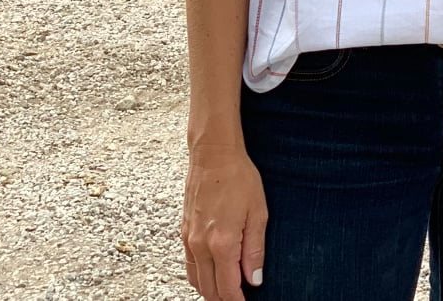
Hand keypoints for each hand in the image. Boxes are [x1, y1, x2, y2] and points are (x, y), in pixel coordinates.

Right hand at [181, 143, 267, 299]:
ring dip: (210, 290)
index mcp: (222, 243)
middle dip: (224, 299)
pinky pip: (189, 265)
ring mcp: (189, 240)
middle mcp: (201, 246)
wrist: (212, 155)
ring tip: (228, 289)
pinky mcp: (184, 232)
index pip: (227, 288)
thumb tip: (255, 279)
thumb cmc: (238, 178)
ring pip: (195, 280)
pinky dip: (200, 276)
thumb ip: (255, 249)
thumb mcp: (258, 212)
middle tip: (240, 298)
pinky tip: (213, 272)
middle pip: (209, 289)